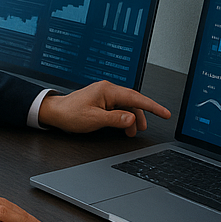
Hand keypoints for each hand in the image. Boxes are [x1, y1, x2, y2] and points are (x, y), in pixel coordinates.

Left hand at [38, 81, 171, 136]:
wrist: (55, 112)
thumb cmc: (70, 113)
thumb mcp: (94, 119)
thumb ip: (115, 119)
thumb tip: (132, 118)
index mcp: (107, 90)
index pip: (136, 97)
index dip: (152, 106)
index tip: (165, 113)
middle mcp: (108, 90)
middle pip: (133, 101)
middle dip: (142, 114)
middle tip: (145, 128)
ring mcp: (105, 95)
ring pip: (126, 105)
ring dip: (132, 118)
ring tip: (132, 131)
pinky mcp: (102, 101)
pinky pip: (118, 107)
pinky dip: (123, 118)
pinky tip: (123, 126)